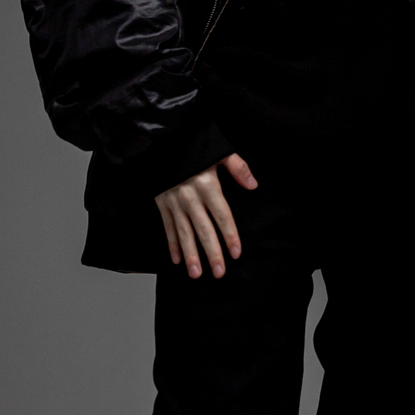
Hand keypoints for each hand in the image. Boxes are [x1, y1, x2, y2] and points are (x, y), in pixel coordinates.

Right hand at [155, 152, 258, 278]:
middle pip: (204, 230)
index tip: (236, 253)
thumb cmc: (194, 146)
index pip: (222, 215)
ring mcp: (174, 202)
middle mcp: (190, 197)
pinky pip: (167, 227)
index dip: (230, 235)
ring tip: (196, 274)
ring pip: (184, 233)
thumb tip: (253, 185)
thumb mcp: (218, 151)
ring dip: (190, 255)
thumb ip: (237, 167)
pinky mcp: (161, 203)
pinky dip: (172, 244)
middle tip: (219, 273)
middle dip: (212, 253)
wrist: (162, 140)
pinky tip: (177, 260)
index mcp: (207, 185)